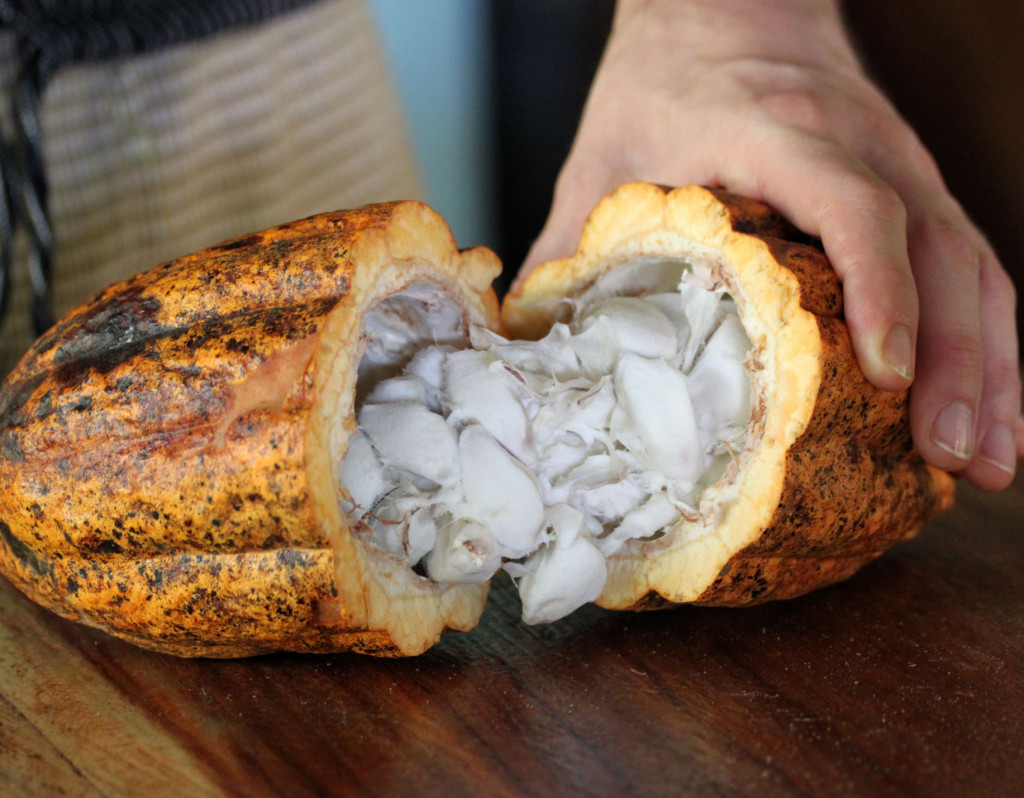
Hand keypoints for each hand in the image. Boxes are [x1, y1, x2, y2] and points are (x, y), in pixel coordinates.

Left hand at [518, 0, 1022, 489]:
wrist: (729, 3)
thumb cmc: (660, 82)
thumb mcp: (602, 157)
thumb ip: (569, 248)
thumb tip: (527, 345)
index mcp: (774, 133)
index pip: (854, 206)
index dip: (879, 290)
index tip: (885, 375)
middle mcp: (859, 145)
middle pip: (936, 253)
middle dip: (956, 363)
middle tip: (948, 459)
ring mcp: (900, 164)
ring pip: (972, 266)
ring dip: (989, 367)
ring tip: (983, 464)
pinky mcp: (915, 185)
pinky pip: (972, 263)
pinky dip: (987, 339)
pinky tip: (988, 404)